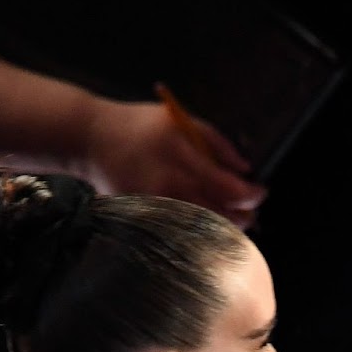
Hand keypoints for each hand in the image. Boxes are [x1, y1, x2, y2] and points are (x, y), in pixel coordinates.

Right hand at [80, 98, 265, 227]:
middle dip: (243, 216)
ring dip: (224, 226)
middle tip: (251, 210)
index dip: (251, 196)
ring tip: (232, 216)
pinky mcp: (144, 215)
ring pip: (202, 227)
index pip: (229, 188)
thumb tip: (246, 169)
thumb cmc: (140, 125)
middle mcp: (168, 183)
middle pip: (220, 214)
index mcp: (181, 154)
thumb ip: (217, 143)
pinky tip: (205, 221)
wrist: (90, 139)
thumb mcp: (181, 122)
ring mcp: (155, 203)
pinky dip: (199, 228)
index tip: (260, 192)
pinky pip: (181, 229)